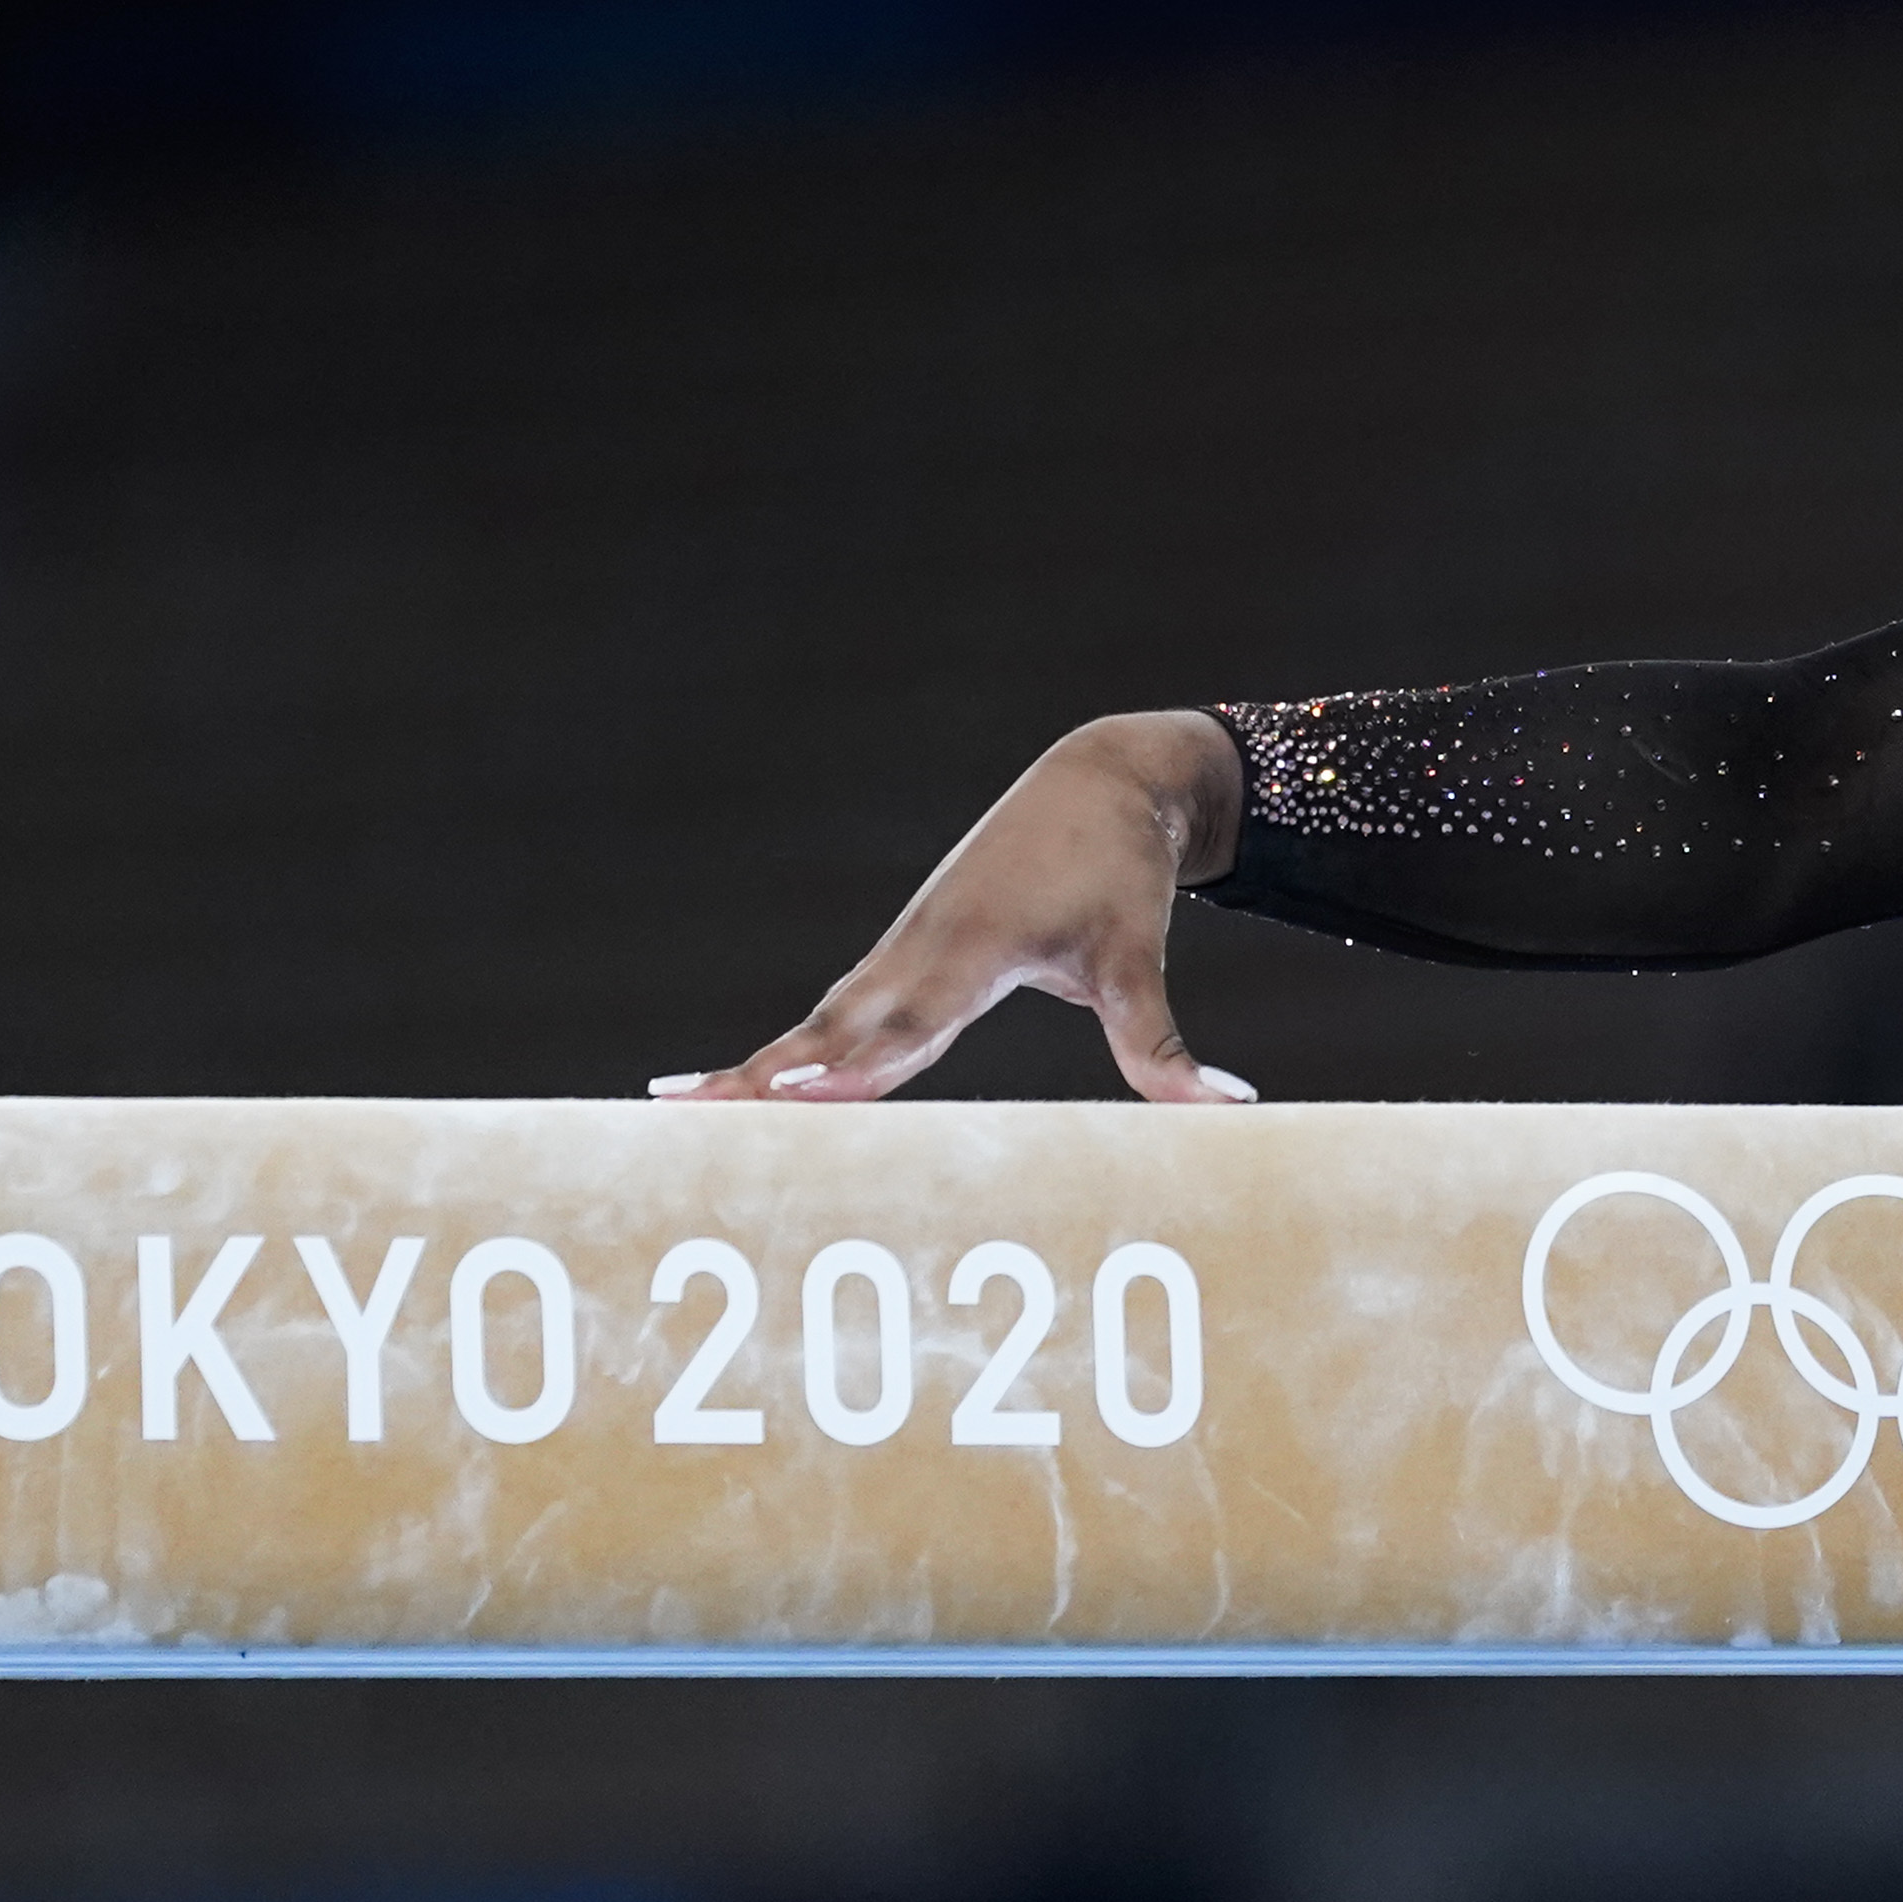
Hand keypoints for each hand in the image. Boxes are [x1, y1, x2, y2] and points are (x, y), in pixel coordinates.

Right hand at [652, 711, 1253, 1104]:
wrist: (1101, 781)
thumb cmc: (1121, 869)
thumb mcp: (1140, 955)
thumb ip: (1162, 1043)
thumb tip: (1228, 1108)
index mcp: (974, 949)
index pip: (903, 1021)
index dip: (849, 1062)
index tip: (792, 1094)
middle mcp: (921, 954)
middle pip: (833, 1030)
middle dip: (766, 1080)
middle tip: (692, 1121)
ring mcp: (901, 958)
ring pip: (817, 1026)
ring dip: (751, 1072)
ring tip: (674, 1113)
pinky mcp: (900, 962)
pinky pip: (829, 1019)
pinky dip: (779, 1058)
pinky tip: (724, 1093)